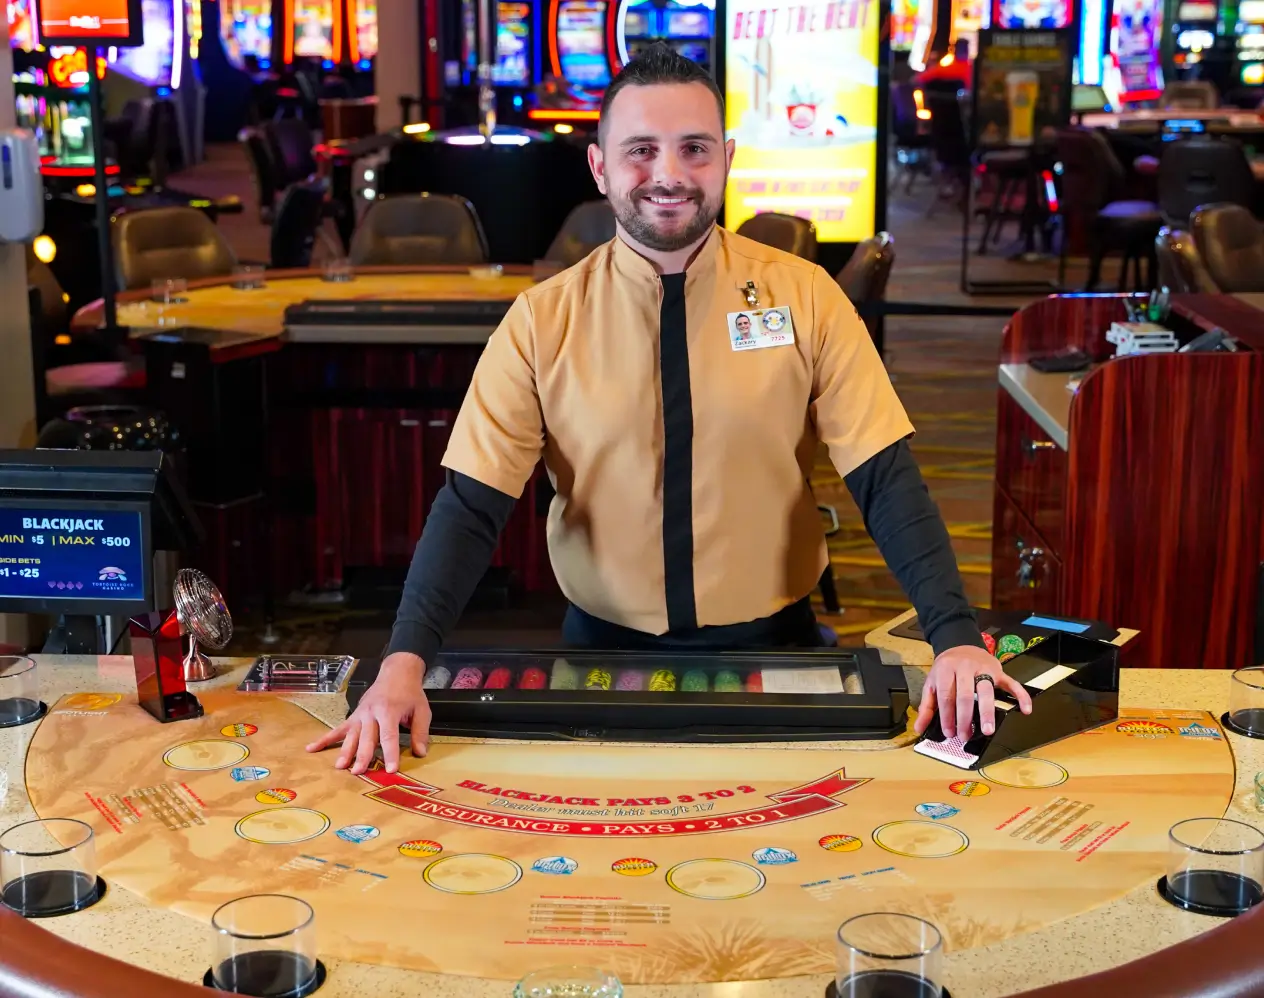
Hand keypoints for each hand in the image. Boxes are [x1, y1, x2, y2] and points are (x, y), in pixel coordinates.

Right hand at [305, 653, 431, 774]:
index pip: (389, 736)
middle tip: (359, 772)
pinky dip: (324, 739)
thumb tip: (420, 753)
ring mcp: (360, 715)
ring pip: (351, 735)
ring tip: (340, 766)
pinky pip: (338, 729)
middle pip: (366, 737)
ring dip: (345, 751)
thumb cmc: (409, 693)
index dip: (390, 753)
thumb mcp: (421, 710)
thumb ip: (420, 732)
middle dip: (362, 755)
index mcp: (389, 711)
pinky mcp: (353, 716)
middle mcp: (371, 713)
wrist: (396, 673)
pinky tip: (311, 748)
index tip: (391, 769)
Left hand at [913, 644, 1032, 739]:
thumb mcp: (931, 683)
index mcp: (946, 670)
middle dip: (965, 718)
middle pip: (966, 695)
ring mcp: (984, 669)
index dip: (947, 716)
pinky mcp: (999, 671)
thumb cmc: (946, 668)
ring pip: (986, 690)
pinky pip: (1012, 683)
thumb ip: (926, 706)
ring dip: (987, 712)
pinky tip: (1025, 709)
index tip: (948, 732)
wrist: (960, 645)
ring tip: (987, 730)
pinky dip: (1021, 695)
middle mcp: (965, 668)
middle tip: (965, 735)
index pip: (947, 696)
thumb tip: (919, 728)